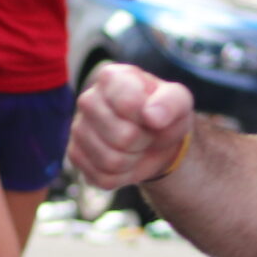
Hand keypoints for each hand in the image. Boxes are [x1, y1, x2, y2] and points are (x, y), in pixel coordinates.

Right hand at [68, 62, 194, 189]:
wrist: (154, 137)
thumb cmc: (164, 113)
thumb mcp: (179, 102)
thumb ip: (171, 103)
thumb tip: (151, 116)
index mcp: (111, 77)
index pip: (129, 105)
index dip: (151, 119)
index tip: (154, 115)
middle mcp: (88, 99)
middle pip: (122, 138)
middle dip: (143, 142)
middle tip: (147, 134)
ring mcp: (78, 128)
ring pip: (111, 161)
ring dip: (133, 161)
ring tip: (136, 147)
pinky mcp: (76, 155)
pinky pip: (102, 178)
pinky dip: (121, 177)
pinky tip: (124, 160)